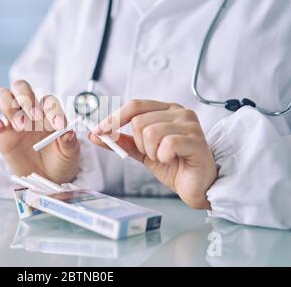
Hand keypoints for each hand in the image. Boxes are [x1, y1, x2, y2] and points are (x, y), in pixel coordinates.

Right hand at [0, 80, 79, 183]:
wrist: (47, 179)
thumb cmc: (60, 162)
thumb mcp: (70, 154)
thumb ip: (70, 143)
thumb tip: (69, 132)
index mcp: (48, 112)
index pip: (47, 100)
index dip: (53, 110)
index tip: (58, 126)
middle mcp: (28, 110)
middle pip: (20, 87)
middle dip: (27, 98)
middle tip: (36, 118)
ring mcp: (12, 120)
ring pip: (2, 96)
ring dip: (10, 106)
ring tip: (21, 127)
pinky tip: (0, 127)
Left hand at [90, 100, 216, 208]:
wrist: (195, 186)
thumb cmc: (174, 165)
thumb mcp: (141, 151)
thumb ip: (121, 141)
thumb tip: (95, 134)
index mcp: (166, 110)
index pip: (135, 105)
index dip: (114, 118)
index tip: (99, 131)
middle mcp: (180, 112)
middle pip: (139, 121)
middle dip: (139, 144)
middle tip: (154, 154)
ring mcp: (190, 125)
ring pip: (150, 132)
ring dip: (151, 152)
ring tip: (164, 157)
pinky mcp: (196, 141)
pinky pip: (167, 144)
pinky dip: (163, 156)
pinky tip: (172, 160)